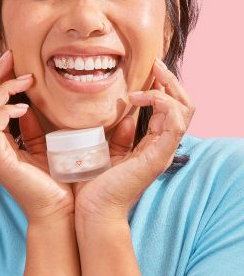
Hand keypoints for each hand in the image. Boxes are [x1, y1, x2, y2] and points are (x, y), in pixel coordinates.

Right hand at [0, 49, 74, 223]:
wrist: (62, 213)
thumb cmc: (58, 181)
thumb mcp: (46, 145)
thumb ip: (33, 126)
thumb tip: (28, 103)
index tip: (14, 59)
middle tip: (12, 56)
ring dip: (2, 88)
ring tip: (24, 79)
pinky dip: (4, 110)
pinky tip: (22, 105)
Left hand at [73, 57, 195, 222]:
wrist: (91, 211)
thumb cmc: (93, 183)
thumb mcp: (104, 150)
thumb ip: (116, 134)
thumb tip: (122, 114)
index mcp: (151, 144)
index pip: (169, 108)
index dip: (163, 86)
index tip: (148, 69)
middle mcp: (161, 146)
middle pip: (183, 105)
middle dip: (170, 81)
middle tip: (154, 64)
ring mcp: (162, 152)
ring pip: (184, 110)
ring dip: (166, 90)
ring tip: (144, 83)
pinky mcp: (157, 158)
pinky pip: (174, 125)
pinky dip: (163, 105)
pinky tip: (143, 98)